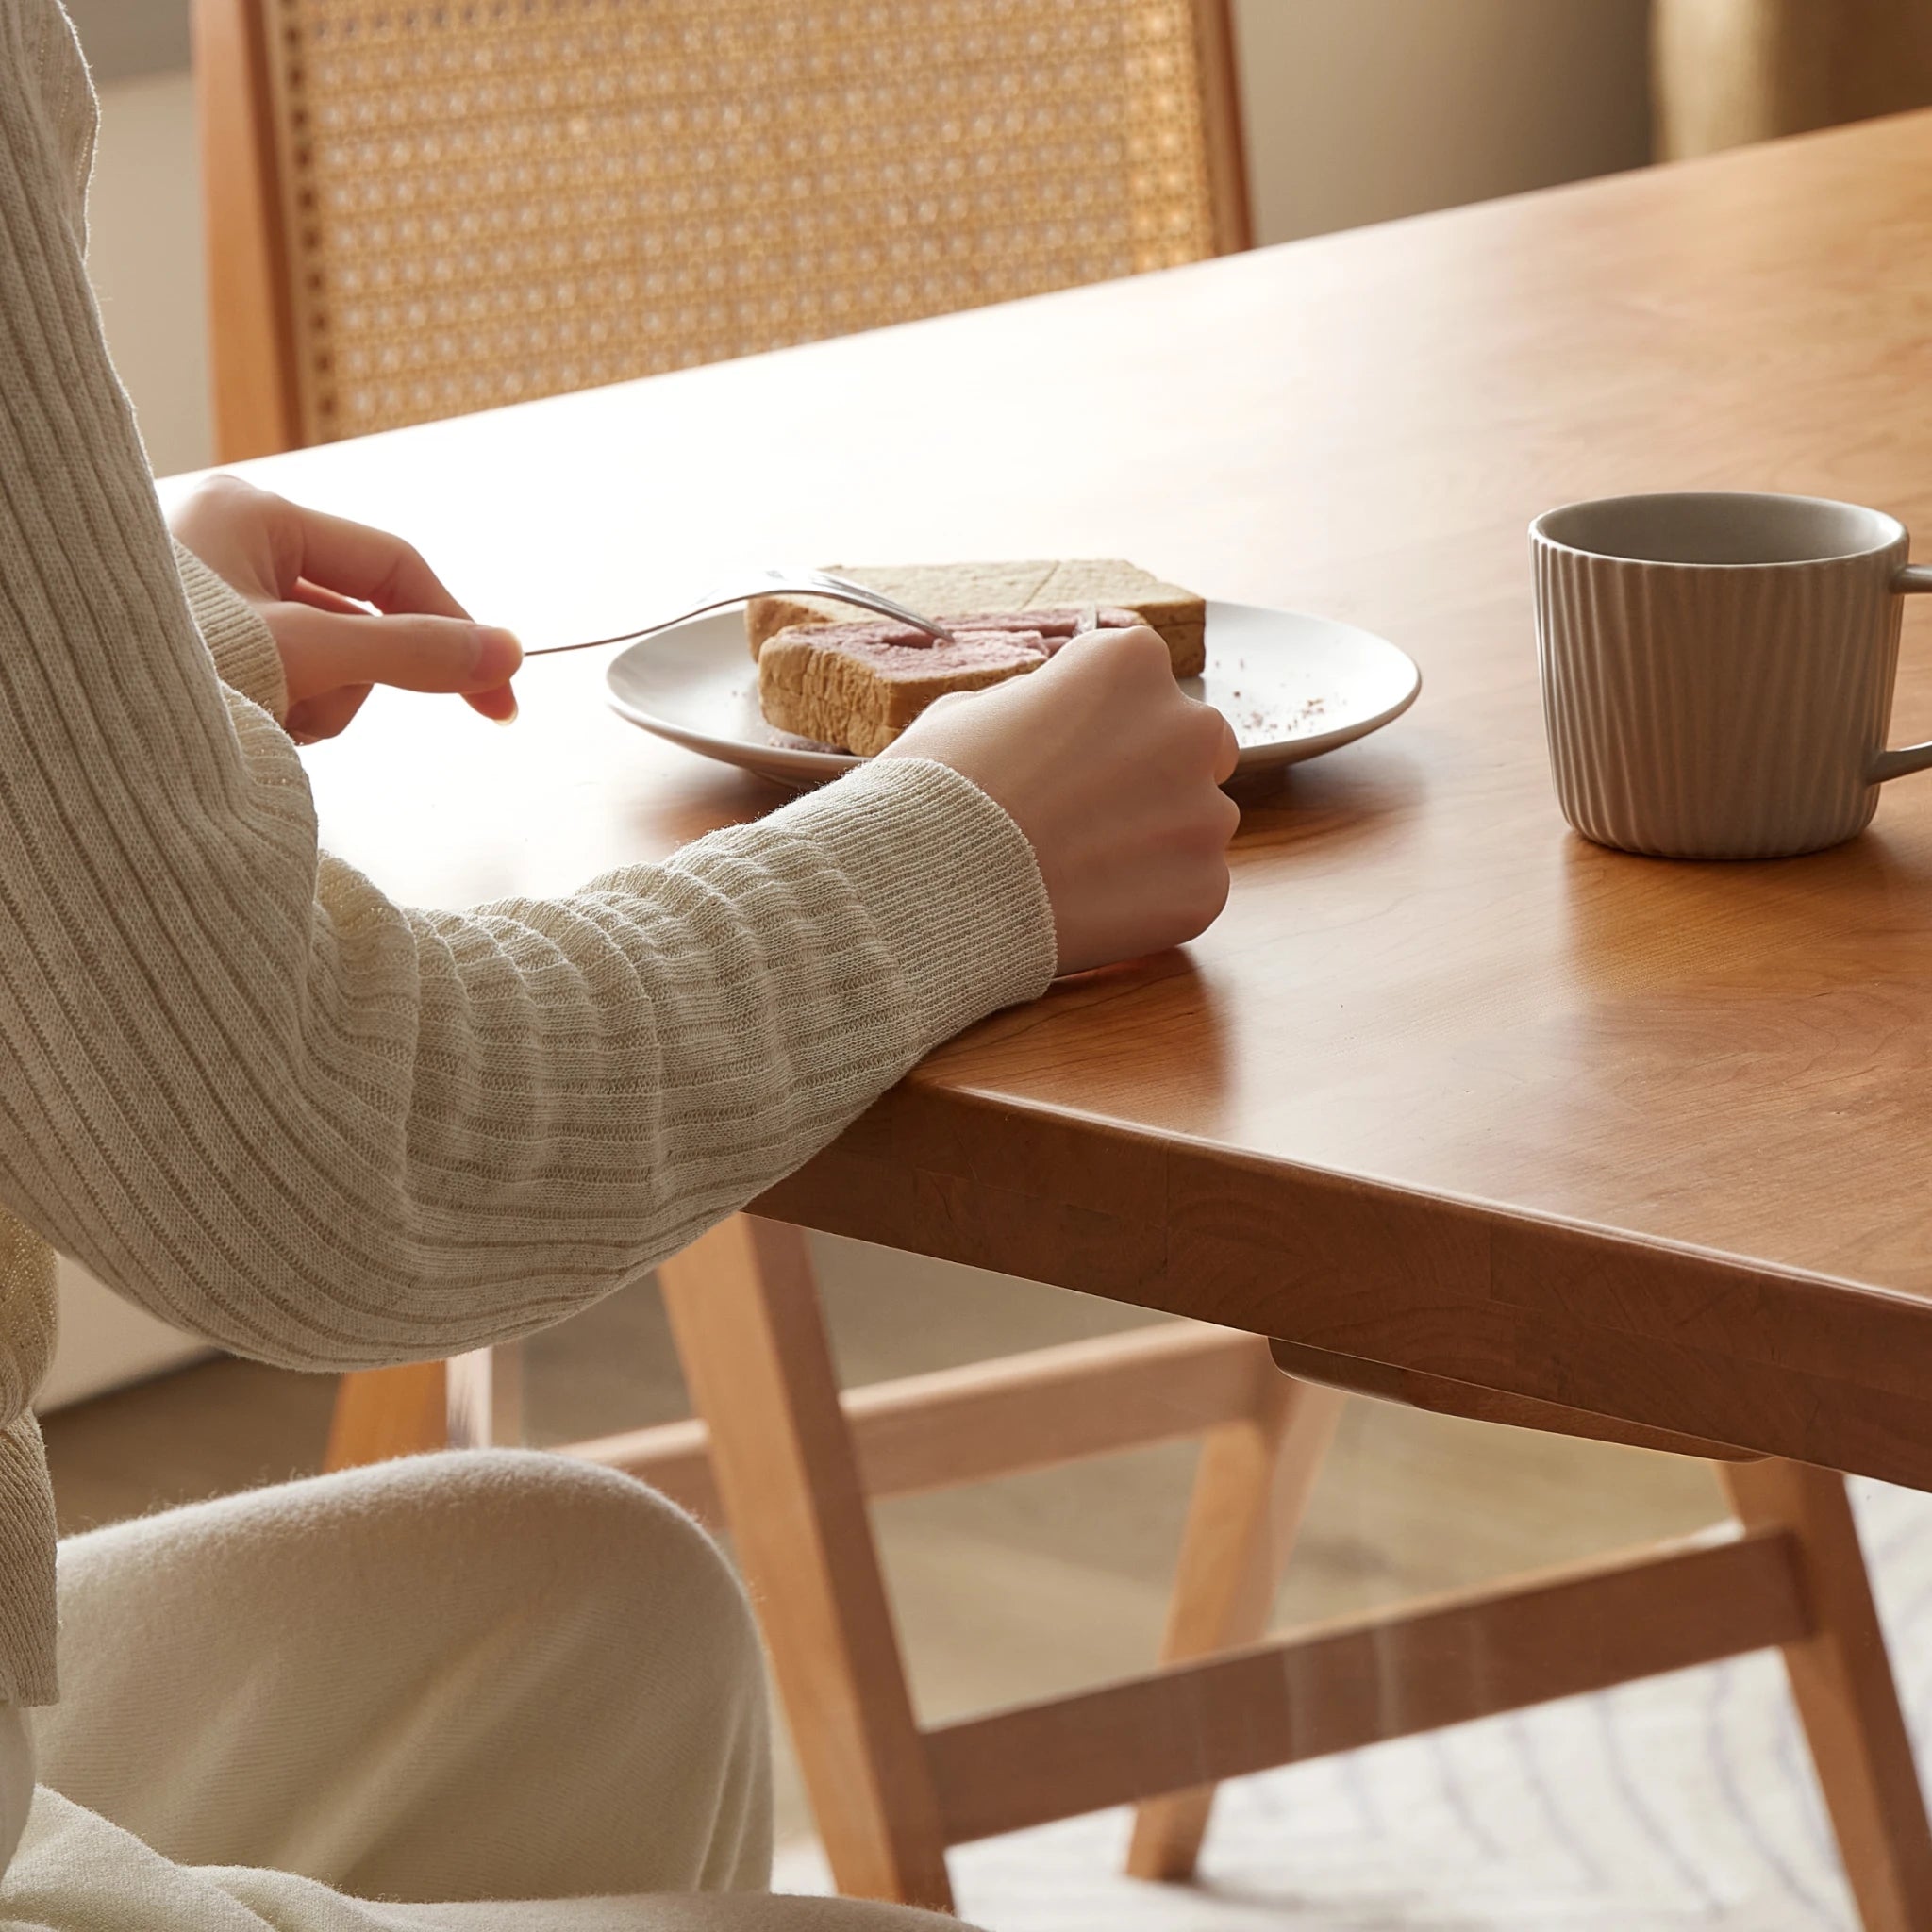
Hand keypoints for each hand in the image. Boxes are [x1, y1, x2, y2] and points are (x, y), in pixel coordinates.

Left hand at [168, 475, 521, 741]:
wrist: (53, 723)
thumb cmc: (154, 665)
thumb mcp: (306, 654)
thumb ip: (413, 652)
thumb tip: (502, 654)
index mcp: (253, 513)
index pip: (392, 568)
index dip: (456, 633)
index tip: (497, 698)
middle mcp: (229, 544)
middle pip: (356, 623)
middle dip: (344, 682)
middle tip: (298, 709)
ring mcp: (211, 600)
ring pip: (321, 662)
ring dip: (307, 705)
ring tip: (250, 719)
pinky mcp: (198, 650)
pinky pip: (278, 682)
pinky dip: (273, 714)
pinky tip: (233, 727)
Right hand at [882, 626, 1239, 973]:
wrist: (927, 890)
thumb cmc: (935, 792)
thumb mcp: (971, 710)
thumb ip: (1038, 706)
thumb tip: (1053, 722)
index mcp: (1131, 662)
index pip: (1140, 684)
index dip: (1100, 725)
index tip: (1063, 758)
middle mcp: (1188, 727)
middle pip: (1195, 749)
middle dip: (1153, 777)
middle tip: (1083, 817)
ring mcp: (1204, 814)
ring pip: (1195, 825)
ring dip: (1152, 843)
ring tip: (1075, 870)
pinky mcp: (1203, 889)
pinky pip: (1189, 890)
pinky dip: (1149, 902)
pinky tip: (1088, 908)